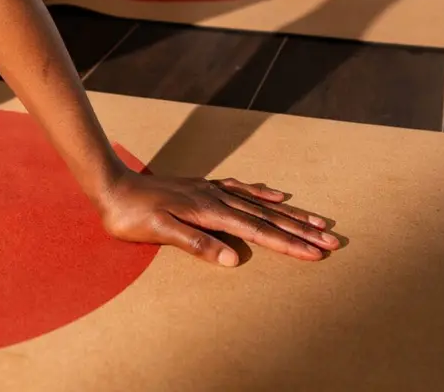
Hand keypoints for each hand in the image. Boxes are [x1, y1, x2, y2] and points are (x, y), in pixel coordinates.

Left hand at [97, 170, 339, 265]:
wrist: (111, 186)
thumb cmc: (131, 216)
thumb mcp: (160, 233)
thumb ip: (197, 243)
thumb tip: (233, 258)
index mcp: (211, 212)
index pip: (259, 231)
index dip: (289, 243)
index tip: (316, 253)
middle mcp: (217, 198)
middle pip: (268, 216)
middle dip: (301, 230)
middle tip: (332, 241)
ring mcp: (212, 191)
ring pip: (261, 203)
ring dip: (290, 214)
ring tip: (317, 221)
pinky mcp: (204, 189)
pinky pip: (242, 190)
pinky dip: (263, 193)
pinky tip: (277, 194)